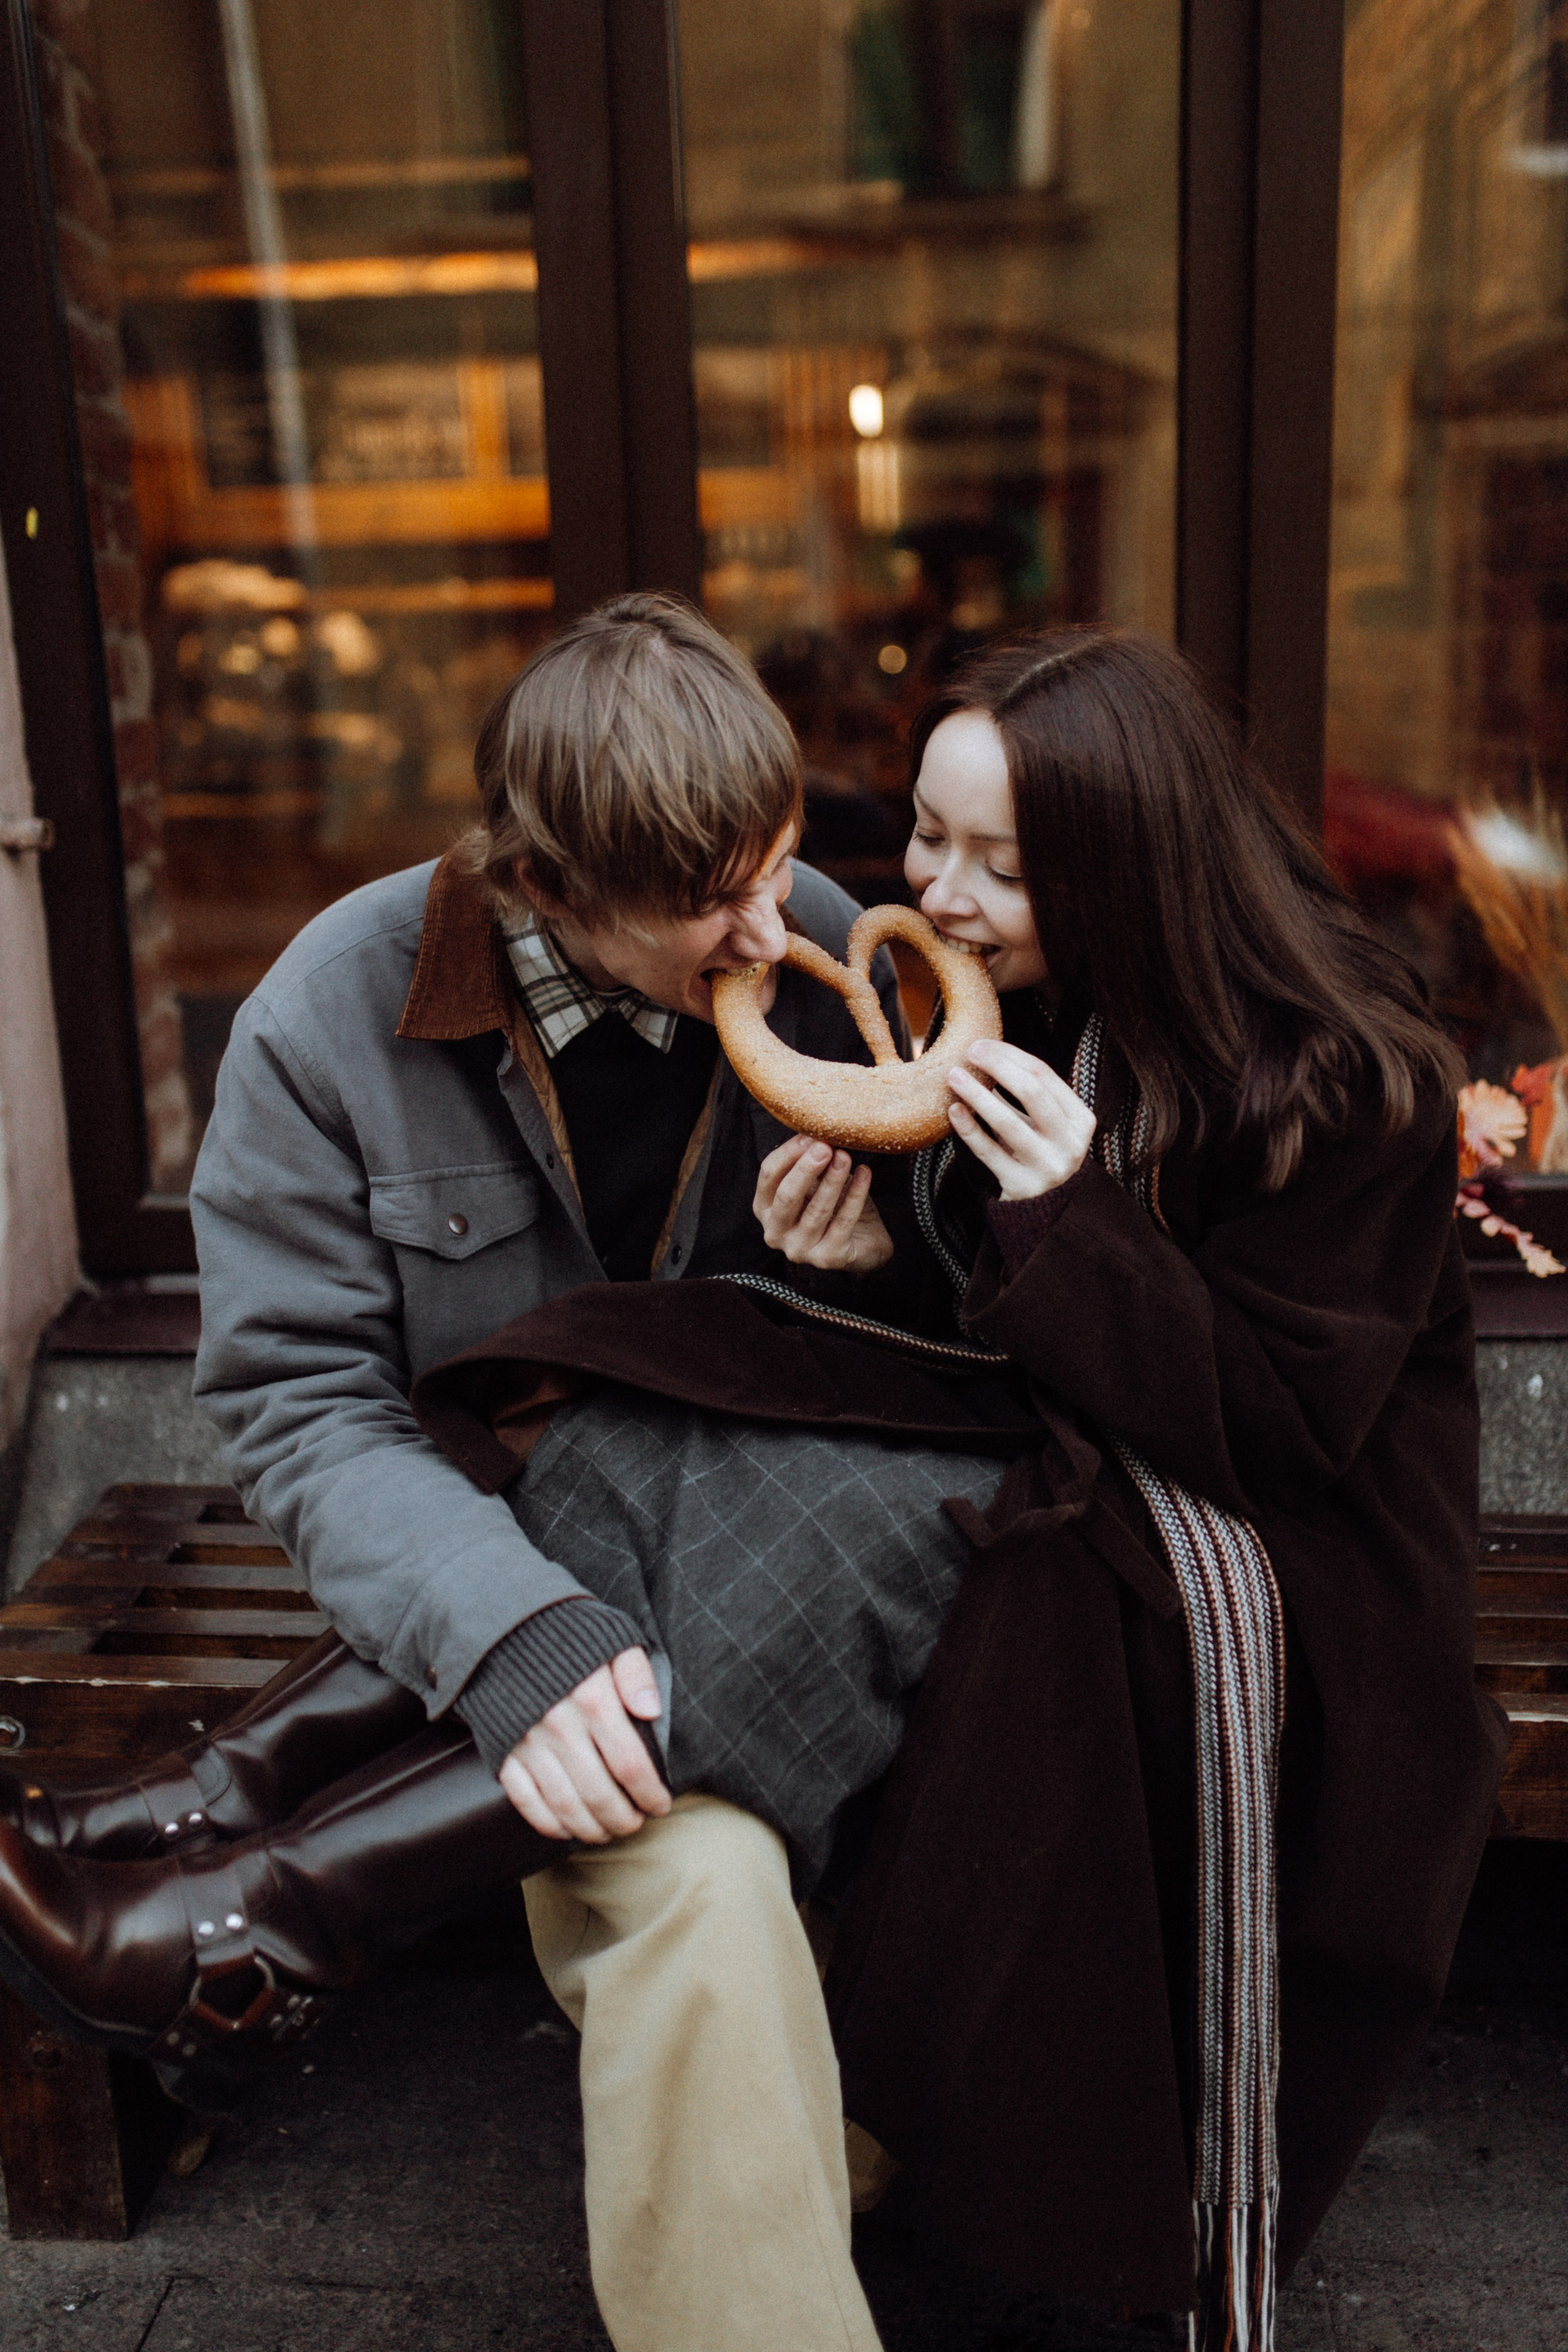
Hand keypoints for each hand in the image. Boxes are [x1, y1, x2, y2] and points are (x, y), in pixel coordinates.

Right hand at [498, 1647, 671, 1841]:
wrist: (504, 1627)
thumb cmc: (568, 1635)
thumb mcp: (612, 1638)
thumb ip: (635, 1674)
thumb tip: (652, 1711)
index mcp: (593, 1700)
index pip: (630, 1765)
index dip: (649, 1793)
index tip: (661, 1805)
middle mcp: (560, 1728)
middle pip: (599, 1794)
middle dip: (623, 1819)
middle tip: (635, 1824)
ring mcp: (528, 1744)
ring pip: (565, 1805)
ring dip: (590, 1829)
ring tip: (607, 1832)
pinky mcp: (503, 1751)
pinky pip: (525, 1801)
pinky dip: (547, 1823)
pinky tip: (566, 1829)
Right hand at [754, 1134, 893, 1270]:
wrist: (863, 1240)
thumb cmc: (834, 1206)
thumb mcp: (816, 1181)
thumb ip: (809, 1162)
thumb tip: (814, 1132)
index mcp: (765, 1209)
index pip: (768, 1176)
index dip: (788, 1153)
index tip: (810, 1134)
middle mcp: (776, 1233)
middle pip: (786, 1196)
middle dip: (806, 1169)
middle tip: (825, 1146)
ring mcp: (800, 1250)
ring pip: (816, 1211)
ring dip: (833, 1180)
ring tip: (846, 1156)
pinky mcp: (828, 1259)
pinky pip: (843, 1223)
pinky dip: (855, 1195)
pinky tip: (864, 1174)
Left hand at [946, 1038, 1096, 1201]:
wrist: (1046, 1209)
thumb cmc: (1040, 1153)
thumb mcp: (1044, 1124)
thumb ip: (1027, 1095)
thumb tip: (986, 1054)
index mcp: (1081, 1121)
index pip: (1044, 1076)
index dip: (1010, 1056)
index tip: (982, 1044)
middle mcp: (1070, 1144)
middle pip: (1032, 1092)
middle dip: (998, 1067)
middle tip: (969, 1053)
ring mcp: (1048, 1167)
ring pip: (1008, 1122)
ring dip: (978, 1095)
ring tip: (953, 1076)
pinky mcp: (1022, 1187)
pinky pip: (989, 1152)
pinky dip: (969, 1129)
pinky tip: (954, 1110)